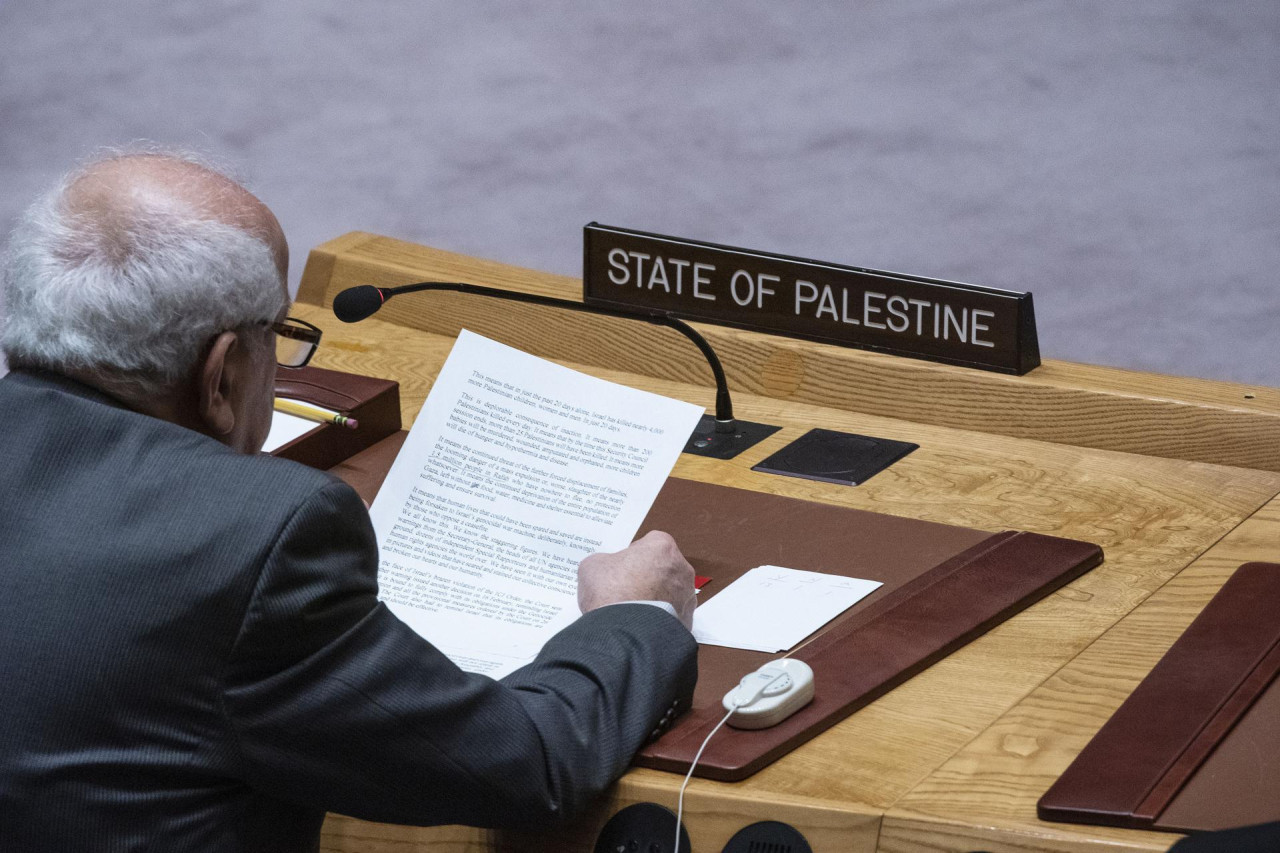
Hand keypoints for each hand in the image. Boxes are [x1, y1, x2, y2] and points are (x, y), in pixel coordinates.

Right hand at [578, 530, 696, 629]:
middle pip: (663, 567)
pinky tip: (641, 625)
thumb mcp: (592, 567)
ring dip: (656, 598)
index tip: (622, 567)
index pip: (650, 543)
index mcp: (662, 547)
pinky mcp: (687, 621)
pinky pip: (672, 615)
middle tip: (625, 589)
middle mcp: (681, 569)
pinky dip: (659, 618)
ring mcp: (687, 596)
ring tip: (632, 610)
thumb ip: (604, 562)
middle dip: (647, 576)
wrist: (625, 634)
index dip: (634, 554)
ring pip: (670, 592)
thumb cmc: (611, 593)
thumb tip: (606, 570)